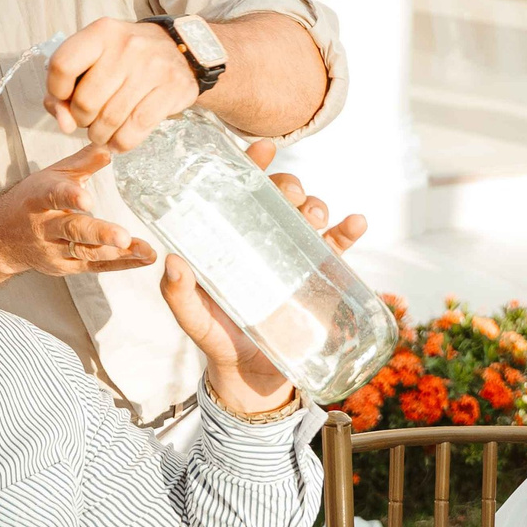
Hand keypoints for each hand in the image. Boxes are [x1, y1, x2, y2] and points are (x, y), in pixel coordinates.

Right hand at [0, 144, 157, 278]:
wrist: (1, 237)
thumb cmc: (31, 201)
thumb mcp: (51, 177)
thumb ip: (82, 163)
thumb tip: (109, 148)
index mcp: (39, 199)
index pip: (55, 195)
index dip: (71, 197)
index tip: (88, 199)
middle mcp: (45, 228)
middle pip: (73, 230)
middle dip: (100, 234)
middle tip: (123, 237)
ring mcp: (54, 251)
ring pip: (86, 252)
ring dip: (118, 253)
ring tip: (145, 250)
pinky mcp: (65, 267)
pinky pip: (95, 266)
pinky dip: (121, 264)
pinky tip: (143, 258)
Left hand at [46, 17, 202, 151]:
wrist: (180, 50)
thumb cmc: (126, 59)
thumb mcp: (93, 60)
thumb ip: (64, 90)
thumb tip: (65, 124)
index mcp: (101, 32)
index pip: (62, 65)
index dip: (56, 91)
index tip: (65, 98)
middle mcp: (127, 46)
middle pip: (86, 101)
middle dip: (81, 120)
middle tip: (89, 118)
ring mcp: (152, 68)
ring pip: (109, 121)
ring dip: (100, 135)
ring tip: (102, 132)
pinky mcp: (172, 90)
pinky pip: (135, 130)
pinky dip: (121, 143)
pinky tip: (119, 140)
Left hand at [162, 141, 365, 416]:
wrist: (252, 377)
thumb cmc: (217, 339)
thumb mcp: (192, 318)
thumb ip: (179, 294)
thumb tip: (171, 261)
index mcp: (231, 237)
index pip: (240, 192)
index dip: (250, 165)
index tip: (260, 149)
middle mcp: (264, 239)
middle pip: (280, 196)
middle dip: (288, 184)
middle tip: (289, 193)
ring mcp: (295, 256)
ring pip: (311, 214)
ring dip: (316, 204)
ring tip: (312, 214)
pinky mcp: (321, 277)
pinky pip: (340, 247)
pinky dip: (350, 230)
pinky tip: (355, 222)